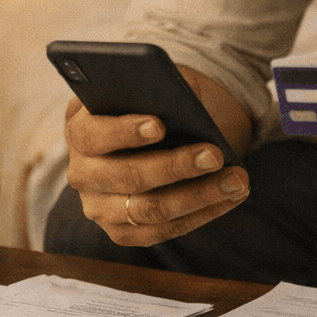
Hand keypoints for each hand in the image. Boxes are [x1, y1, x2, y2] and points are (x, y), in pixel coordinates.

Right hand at [63, 68, 251, 247]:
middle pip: (125, 176)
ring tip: (237, 179)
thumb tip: (185, 99)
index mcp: (79, 128)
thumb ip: (162, 88)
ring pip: (149, 210)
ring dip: (198, 196)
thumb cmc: (157, 101)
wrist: (162, 129)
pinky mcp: (122, 231)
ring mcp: (99, 207)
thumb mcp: (155, 85)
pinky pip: (163, 230)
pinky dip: (202, 213)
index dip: (124, 131)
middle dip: (175, 166)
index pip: (93, 134)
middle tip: (215, 154)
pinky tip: (232, 196)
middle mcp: (82, 172)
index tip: (161, 125)